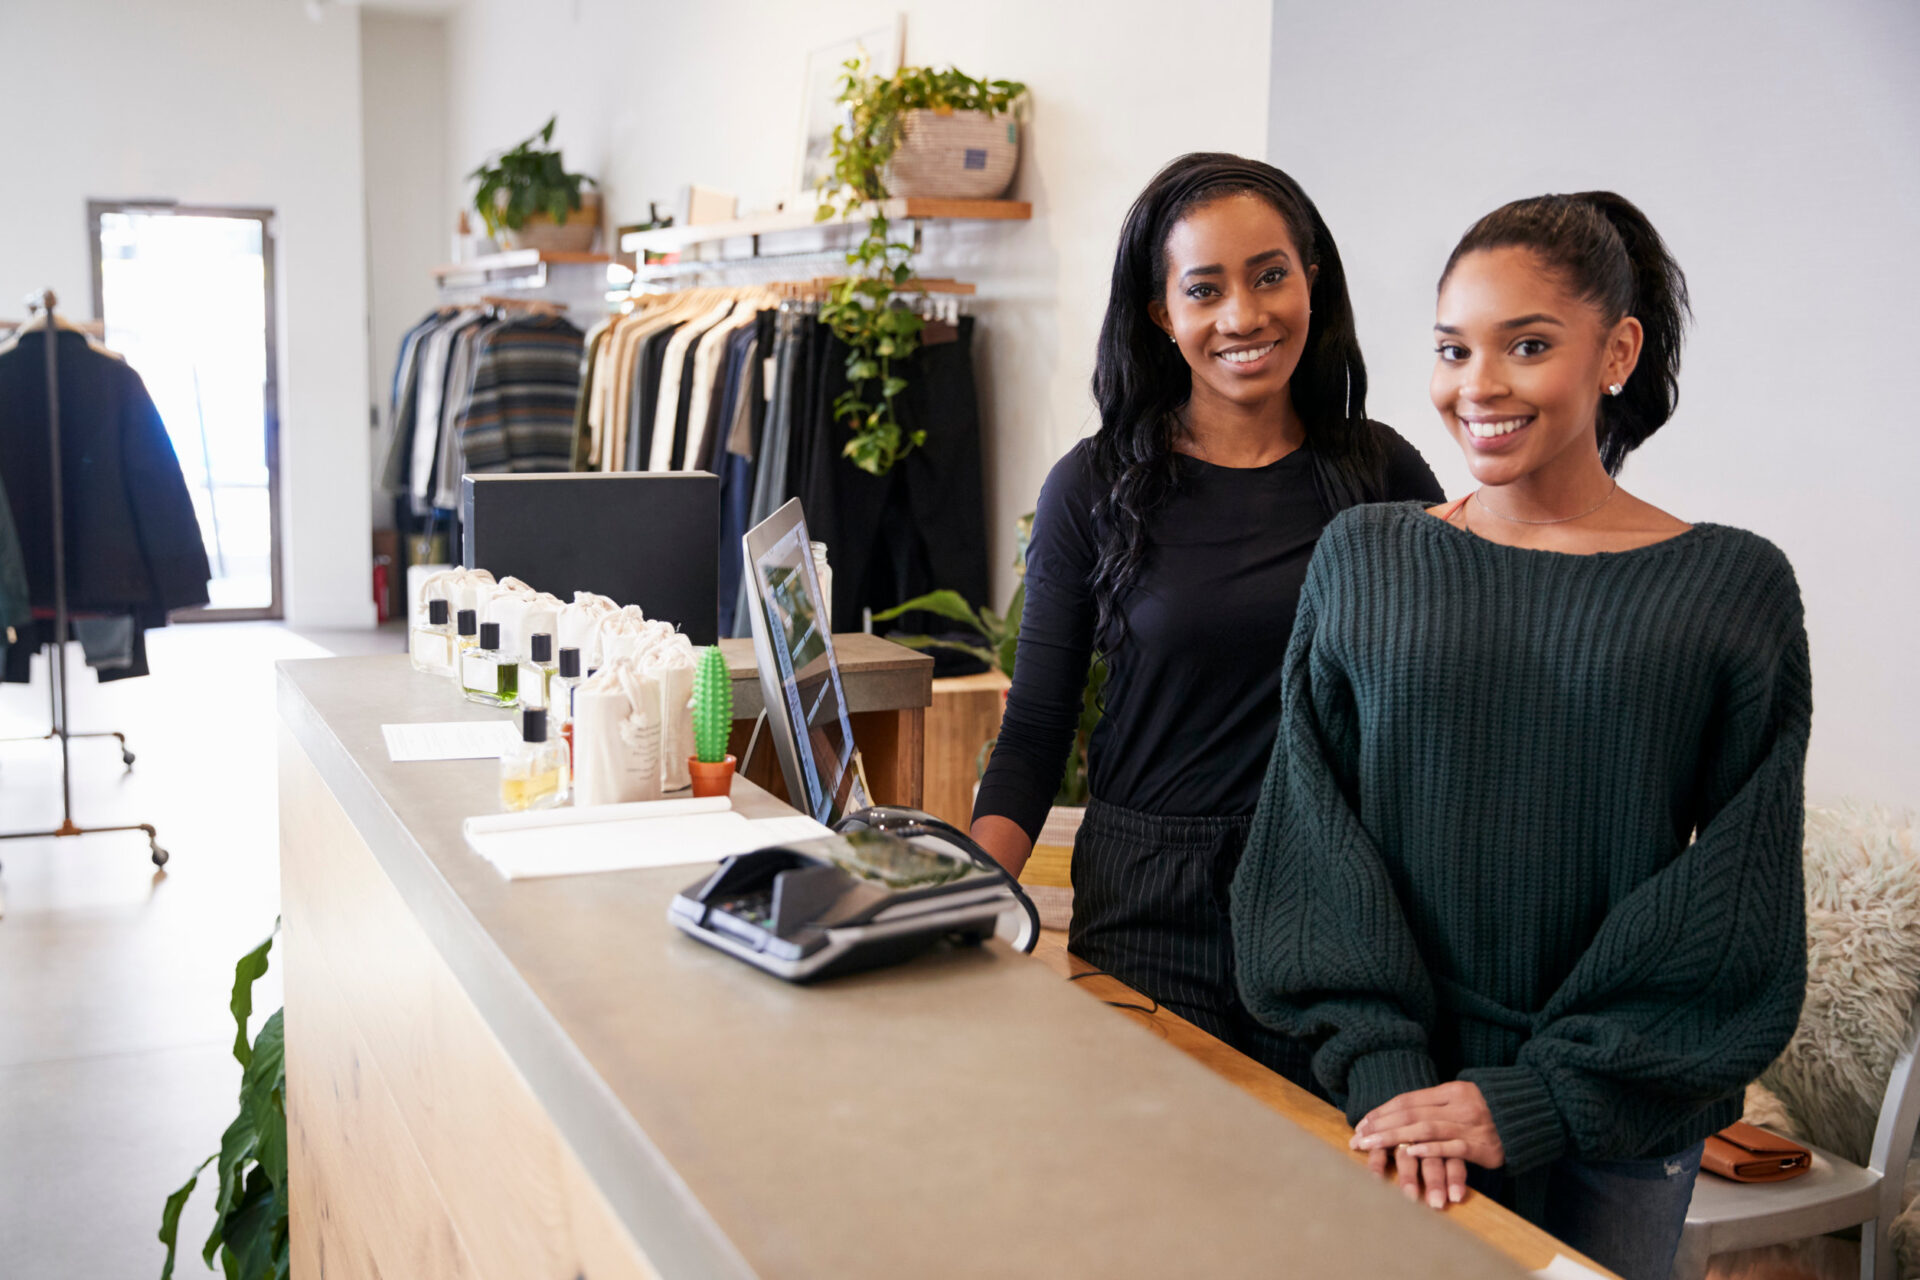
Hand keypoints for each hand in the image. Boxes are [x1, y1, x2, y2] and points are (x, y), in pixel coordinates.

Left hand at [1349, 1081, 1505, 1208]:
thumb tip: (1395, 1113)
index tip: (1361, 1124)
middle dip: (1381, 1127)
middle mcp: (1458, 1105)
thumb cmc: (1489, 1110)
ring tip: (1373, 1145)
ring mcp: (1471, 1126)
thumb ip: (1434, 1104)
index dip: (1382, 1111)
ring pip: (1426, 1129)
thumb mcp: (1461, 1098)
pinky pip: (1452, 1147)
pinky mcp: (1483, 1147)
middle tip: (1358, 1139)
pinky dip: (1430, 1149)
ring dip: (1396, 1138)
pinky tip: (1411, 1152)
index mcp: (1451, 1090)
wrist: (1530, 1117)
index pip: (1408, 1099)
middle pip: (1411, 1114)